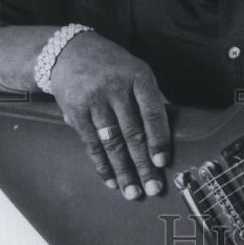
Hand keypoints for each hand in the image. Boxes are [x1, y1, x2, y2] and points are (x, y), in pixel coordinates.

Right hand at [49, 32, 169, 200]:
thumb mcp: (136, 70)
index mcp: (138, 76)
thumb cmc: (112, 65)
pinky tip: (112, 180)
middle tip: (153, 189)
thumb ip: (154, 96)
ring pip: (112, 142)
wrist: (68, 52)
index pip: (153, 112)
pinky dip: (102, 165)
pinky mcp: (75, 111)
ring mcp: (94, 100)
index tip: (163, 162)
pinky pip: (92, 144)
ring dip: (124, 171)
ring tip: (133, 192)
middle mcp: (116, 87)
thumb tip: (175, 123)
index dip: (159, 139)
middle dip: (143, 164)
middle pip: (133, 132)